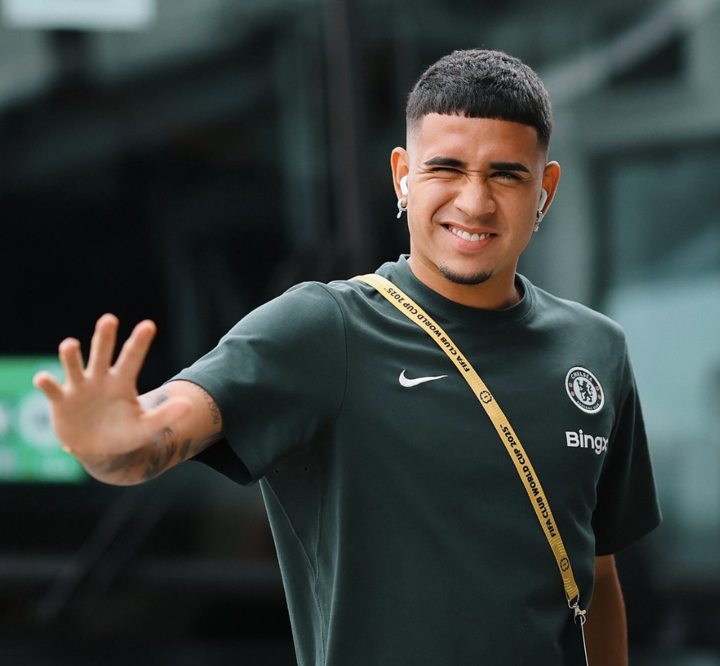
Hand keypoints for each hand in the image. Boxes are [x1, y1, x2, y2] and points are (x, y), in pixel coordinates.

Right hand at [33, 314, 190, 461]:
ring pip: (74, 366)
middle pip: (102, 353)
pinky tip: (44, 378)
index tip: (149, 325)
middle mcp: (100, 379)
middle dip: (105, 336)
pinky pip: (53, 389)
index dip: (140, 342)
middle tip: (109, 319)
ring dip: (71, 355)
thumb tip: (189, 405)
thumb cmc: (124, 434)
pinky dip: (47, 383)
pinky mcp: (61, 401)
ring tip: (70, 344)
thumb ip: (166, 415)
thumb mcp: (146, 427)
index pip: (132, 357)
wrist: (100, 452)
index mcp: (122, 381)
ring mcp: (79, 388)